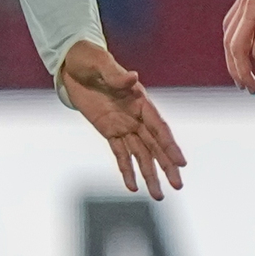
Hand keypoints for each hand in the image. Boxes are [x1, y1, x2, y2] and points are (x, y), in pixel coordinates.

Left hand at [60, 41, 186, 200]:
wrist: (73, 64)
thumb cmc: (89, 59)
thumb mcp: (100, 64)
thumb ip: (116, 75)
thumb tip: (132, 78)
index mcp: (140, 100)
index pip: (158, 127)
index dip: (169, 145)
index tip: (181, 162)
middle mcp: (136, 116)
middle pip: (155, 146)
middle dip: (166, 166)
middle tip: (178, 185)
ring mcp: (124, 125)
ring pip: (140, 155)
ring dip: (150, 174)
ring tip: (159, 195)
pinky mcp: (109, 132)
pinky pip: (120, 154)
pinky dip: (126, 171)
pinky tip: (133, 187)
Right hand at [221, 0, 254, 91]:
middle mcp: (252, 6)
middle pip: (235, 48)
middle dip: (241, 72)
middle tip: (251, 89)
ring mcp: (245, 0)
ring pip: (228, 37)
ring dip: (232, 60)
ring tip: (242, 78)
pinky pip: (230, 24)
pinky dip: (231, 43)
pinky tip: (238, 53)